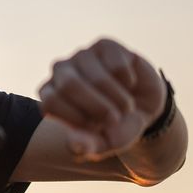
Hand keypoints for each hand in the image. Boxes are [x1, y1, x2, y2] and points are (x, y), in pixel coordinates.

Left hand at [38, 38, 165, 161]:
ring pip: (97, 77)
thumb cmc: (114, 126)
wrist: (143, 108)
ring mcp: (82, 56)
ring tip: (125, 107)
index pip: (49, 102)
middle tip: (114, 120)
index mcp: (50, 95)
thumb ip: (87, 147)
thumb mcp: (103, 143)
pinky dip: (129, 82)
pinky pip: (117, 65)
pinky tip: (129, 84)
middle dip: (98, 108)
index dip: (75, 118)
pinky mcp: (104, 46)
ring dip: (118, 99)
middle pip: (69, 85)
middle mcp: (61, 71)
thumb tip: (75, 146)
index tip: (95, 128)